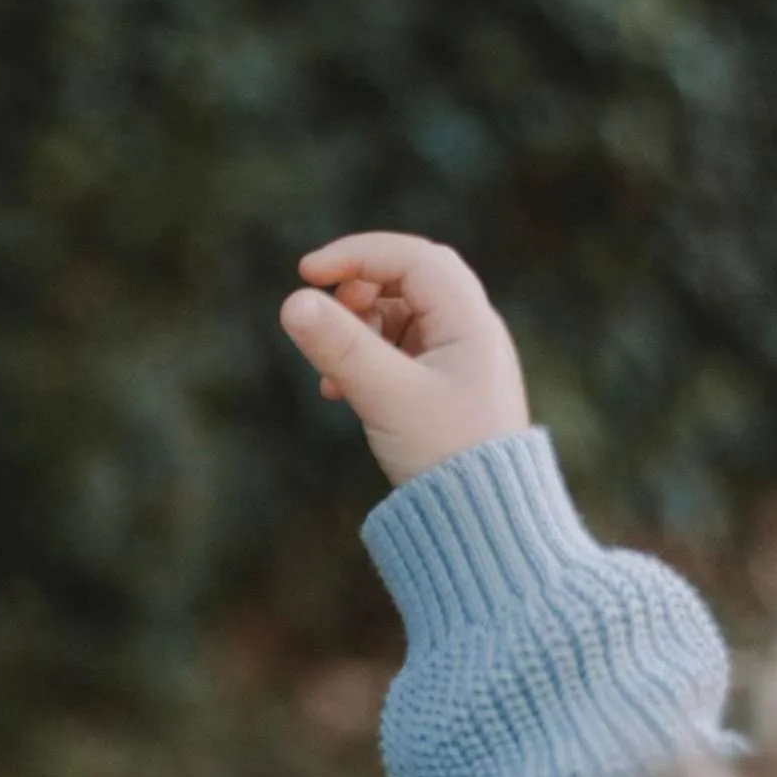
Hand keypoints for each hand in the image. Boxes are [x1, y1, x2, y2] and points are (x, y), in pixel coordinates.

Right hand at [280, 233, 530, 488]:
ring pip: (401, 316)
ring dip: (358, 330)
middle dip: (358, 289)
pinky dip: (367, 359)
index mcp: (470, 321)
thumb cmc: (446, 456)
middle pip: (408, 279)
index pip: (411, 258)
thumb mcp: (386, 397)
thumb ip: (340, 347)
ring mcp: (459, 359)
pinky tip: (339, 390)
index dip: (356, 255)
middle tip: (323, 312)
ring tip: (332, 371)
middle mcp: (470, 331)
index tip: (306, 272)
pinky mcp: (445, 388)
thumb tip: (292, 303)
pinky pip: (401, 352)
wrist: (484, 521)